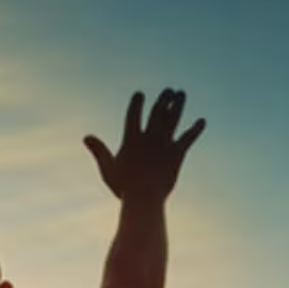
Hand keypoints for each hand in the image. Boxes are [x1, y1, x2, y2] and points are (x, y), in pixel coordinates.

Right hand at [84, 89, 205, 203]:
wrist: (144, 197)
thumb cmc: (124, 187)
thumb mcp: (108, 168)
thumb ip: (99, 151)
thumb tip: (86, 137)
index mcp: (131, 138)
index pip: (134, 114)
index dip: (137, 103)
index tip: (140, 94)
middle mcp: (149, 136)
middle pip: (157, 112)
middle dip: (163, 99)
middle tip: (168, 90)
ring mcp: (164, 143)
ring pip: (173, 119)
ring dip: (178, 105)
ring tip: (181, 94)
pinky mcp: (177, 154)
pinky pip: (188, 138)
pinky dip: (196, 129)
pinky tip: (202, 121)